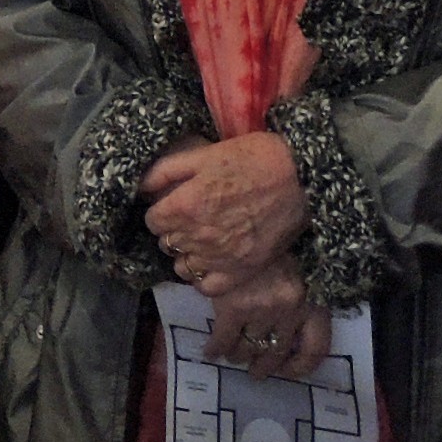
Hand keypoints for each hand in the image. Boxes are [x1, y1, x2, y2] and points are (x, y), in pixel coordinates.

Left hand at [143, 131, 305, 291]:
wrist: (301, 175)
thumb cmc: (252, 159)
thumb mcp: (203, 155)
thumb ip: (165, 171)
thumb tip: (140, 188)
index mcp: (184, 206)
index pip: (152, 221)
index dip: (162, 212)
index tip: (174, 206)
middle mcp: (197, 236)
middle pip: (166, 243)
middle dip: (174, 231)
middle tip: (192, 220)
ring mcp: (220, 257)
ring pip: (183, 267)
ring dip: (187, 255)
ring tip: (202, 241)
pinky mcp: (243, 270)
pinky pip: (208, 286)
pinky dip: (204, 278)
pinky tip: (211, 264)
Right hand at [195, 255, 332, 379]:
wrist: (245, 218)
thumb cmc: (273, 245)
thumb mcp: (297, 271)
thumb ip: (298, 298)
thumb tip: (285, 328)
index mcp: (312, 301)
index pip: (315, 348)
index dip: (301, 366)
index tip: (287, 371)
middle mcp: (291, 310)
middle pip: (278, 352)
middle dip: (264, 366)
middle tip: (255, 372)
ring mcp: (262, 310)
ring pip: (249, 348)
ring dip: (238, 356)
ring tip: (233, 356)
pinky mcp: (234, 307)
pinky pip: (224, 339)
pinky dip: (215, 349)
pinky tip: (210, 351)